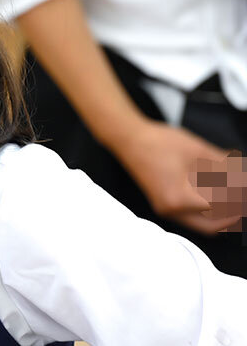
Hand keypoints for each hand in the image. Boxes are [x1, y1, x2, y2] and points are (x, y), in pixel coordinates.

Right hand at [112, 119, 240, 234]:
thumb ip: (227, 168)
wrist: (130, 139)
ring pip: (202, 223)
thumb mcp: (199, 151)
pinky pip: (192, 215)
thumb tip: (242, 180)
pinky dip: (207, 206)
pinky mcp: (165, 204)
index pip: (221, 207)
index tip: (244, 184)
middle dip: (233, 214)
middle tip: (241, 197)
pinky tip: (216, 188)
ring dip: (220, 212)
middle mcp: (171, 211)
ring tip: (232, 191)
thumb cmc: (157, 143)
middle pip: (213, 227)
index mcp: (179, 200)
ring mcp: (166, 210)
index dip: (239, 196)